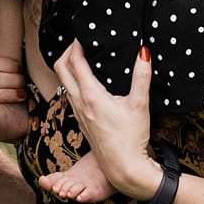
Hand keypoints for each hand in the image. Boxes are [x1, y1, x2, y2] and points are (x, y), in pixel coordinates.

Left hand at [54, 40, 158, 199]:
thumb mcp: (140, 104)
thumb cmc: (131, 138)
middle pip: (60, 69)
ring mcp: (78, 112)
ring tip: (82, 56)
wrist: (124, 169)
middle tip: (79, 42)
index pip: (75, 62)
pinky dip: (73, 80)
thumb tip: (143, 51)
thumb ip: (142, 76)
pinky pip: (70, 94)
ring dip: (68, 66)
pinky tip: (87, 81)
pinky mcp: (82, 121)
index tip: (84, 34)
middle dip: (66, 51)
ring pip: (63, 82)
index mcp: (91, 96)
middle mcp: (79, 103)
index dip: (76, 44)